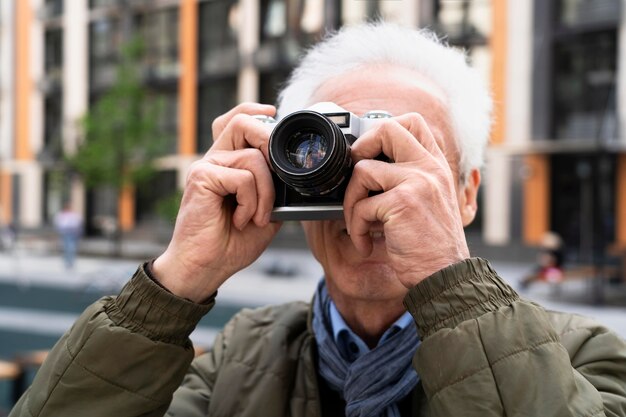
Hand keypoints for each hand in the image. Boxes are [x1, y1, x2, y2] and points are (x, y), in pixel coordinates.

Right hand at [153, 103, 280, 301]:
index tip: (273, 114)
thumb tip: (295, 175)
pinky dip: (251, 202)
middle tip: (279, 173)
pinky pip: (243, 178)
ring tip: (256, 217)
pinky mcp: (201, 177)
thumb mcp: (264, 212)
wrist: (206, 267)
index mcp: (227, 164)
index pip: (237, 122)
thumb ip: (274, 189)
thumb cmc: (231, 243)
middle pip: (242, 123)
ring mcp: (206, 166)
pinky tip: (240, 220)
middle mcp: (214, 160)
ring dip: (266, 192)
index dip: (255, 112)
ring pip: (253, 158)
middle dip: (269, 141)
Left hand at [343, 113, 468, 287]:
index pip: (412, 122)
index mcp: (435, 165)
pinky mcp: (402, 202)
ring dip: (351, 202)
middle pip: (387, 128)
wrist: (443, 276)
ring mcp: (417, 181)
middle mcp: (429, 167)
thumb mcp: (426, 202)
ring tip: (359, 224)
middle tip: (355, 177)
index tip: (369, 156)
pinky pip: (362, 206)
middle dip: (359, 149)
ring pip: (362, 170)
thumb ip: (406, 180)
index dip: (382, 131)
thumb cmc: (431, 245)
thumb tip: (364, 167)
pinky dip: (356, 228)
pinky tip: (366, 243)